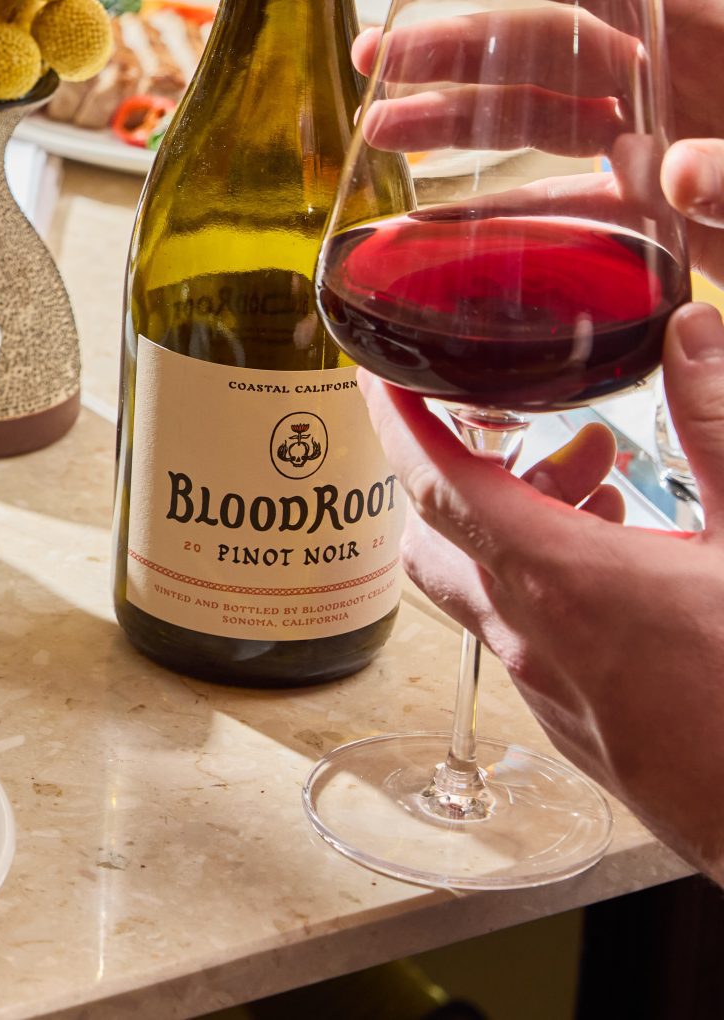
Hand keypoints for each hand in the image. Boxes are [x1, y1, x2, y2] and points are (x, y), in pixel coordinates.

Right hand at [354, 0, 723, 277]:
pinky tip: (443, 219)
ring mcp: (658, 140)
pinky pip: (564, 196)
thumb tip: (672, 176)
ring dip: (459, 120)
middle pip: (548, 46)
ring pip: (541, 116)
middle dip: (456, 46)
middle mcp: (674, 78)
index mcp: (717, 33)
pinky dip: (505, 209)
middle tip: (377, 57)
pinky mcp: (652, 204)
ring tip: (380, 131)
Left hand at [364, 303, 723, 881]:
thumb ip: (718, 430)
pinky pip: (526, 641)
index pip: (432, 480)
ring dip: (514, 527)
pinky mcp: (576, 729)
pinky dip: (545, 588)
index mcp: (561, 579)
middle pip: (436, 532)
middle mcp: (530, 636)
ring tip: (601, 492)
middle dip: (459, 467)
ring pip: (482, 587)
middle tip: (531, 433)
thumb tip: (687, 332)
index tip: (372, 368)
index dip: (391, 415)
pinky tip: (628, 577)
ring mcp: (547, 691)